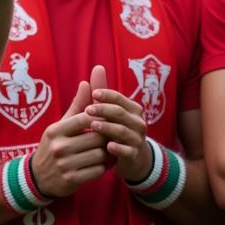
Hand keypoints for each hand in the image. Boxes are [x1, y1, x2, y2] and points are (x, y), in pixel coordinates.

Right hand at [28, 68, 108, 197]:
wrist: (38, 177)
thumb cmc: (53, 146)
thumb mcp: (60, 126)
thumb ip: (77, 106)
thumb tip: (86, 83)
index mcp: (55, 130)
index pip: (85, 119)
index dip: (100, 119)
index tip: (104, 122)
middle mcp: (58, 146)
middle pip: (96, 137)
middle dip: (105, 138)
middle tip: (109, 138)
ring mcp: (64, 164)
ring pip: (99, 154)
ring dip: (106, 154)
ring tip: (105, 151)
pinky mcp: (71, 179)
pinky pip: (97, 170)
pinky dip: (102, 167)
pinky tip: (99, 164)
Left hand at [85, 65, 150, 180]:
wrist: (132, 157)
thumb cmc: (116, 128)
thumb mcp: (109, 110)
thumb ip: (102, 90)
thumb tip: (97, 67)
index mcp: (131, 109)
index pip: (119, 98)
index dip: (107, 95)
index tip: (93, 94)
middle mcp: (137, 122)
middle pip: (120, 113)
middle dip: (104, 110)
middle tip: (87, 109)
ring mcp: (137, 139)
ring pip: (123, 131)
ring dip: (108, 127)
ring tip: (93, 126)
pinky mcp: (133, 155)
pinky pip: (127, 151)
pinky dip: (118, 148)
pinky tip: (107, 147)